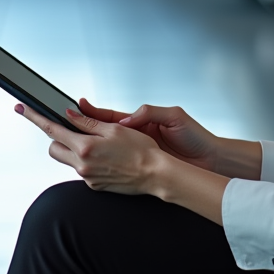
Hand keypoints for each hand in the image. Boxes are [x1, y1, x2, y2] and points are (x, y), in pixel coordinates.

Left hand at [15, 103, 165, 195]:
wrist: (155, 174)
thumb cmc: (141, 150)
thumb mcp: (114, 129)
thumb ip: (88, 122)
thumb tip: (69, 115)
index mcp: (85, 147)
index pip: (52, 129)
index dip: (35, 117)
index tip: (22, 109)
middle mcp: (82, 165)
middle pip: (54, 148)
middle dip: (58, 138)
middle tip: (74, 130)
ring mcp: (87, 178)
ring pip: (68, 160)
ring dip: (74, 150)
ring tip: (97, 145)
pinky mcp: (94, 186)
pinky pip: (82, 170)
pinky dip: (88, 161)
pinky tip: (107, 158)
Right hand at [80, 99, 220, 173]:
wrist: (210, 160)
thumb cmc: (195, 137)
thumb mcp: (174, 117)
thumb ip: (150, 113)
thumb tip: (127, 119)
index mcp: (142, 121)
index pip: (112, 116)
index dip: (92, 112)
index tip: (76, 107)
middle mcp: (136, 135)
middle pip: (103, 132)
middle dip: (83, 127)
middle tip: (63, 123)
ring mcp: (137, 151)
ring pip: (106, 149)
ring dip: (90, 146)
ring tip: (71, 143)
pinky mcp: (142, 166)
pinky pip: (117, 165)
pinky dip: (104, 165)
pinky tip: (92, 165)